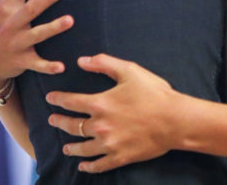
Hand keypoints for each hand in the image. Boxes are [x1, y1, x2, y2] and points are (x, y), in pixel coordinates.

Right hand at [0, 0, 72, 91]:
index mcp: (7, 5)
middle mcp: (12, 22)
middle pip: (32, 7)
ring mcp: (17, 42)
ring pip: (37, 34)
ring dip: (53, 28)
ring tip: (70, 20)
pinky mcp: (22, 60)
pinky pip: (37, 64)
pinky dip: (48, 66)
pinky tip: (62, 66)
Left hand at [45, 54, 182, 172]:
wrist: (175, 120)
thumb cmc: (155, 93)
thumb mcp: (130, 71)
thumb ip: (104, 64)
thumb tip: (82, 60)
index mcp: (100, 104)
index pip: (71, 102)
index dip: (58, 99)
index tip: (50, 98)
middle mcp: (100, 126)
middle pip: (73, 126)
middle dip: (60, 122)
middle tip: (52, 120)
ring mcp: (109, 144)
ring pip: (82, 148)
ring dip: (71, 147)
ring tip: (65, 147)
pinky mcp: (120, 157)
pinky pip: (99, 165)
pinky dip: (89, 166)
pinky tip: (83, 166)